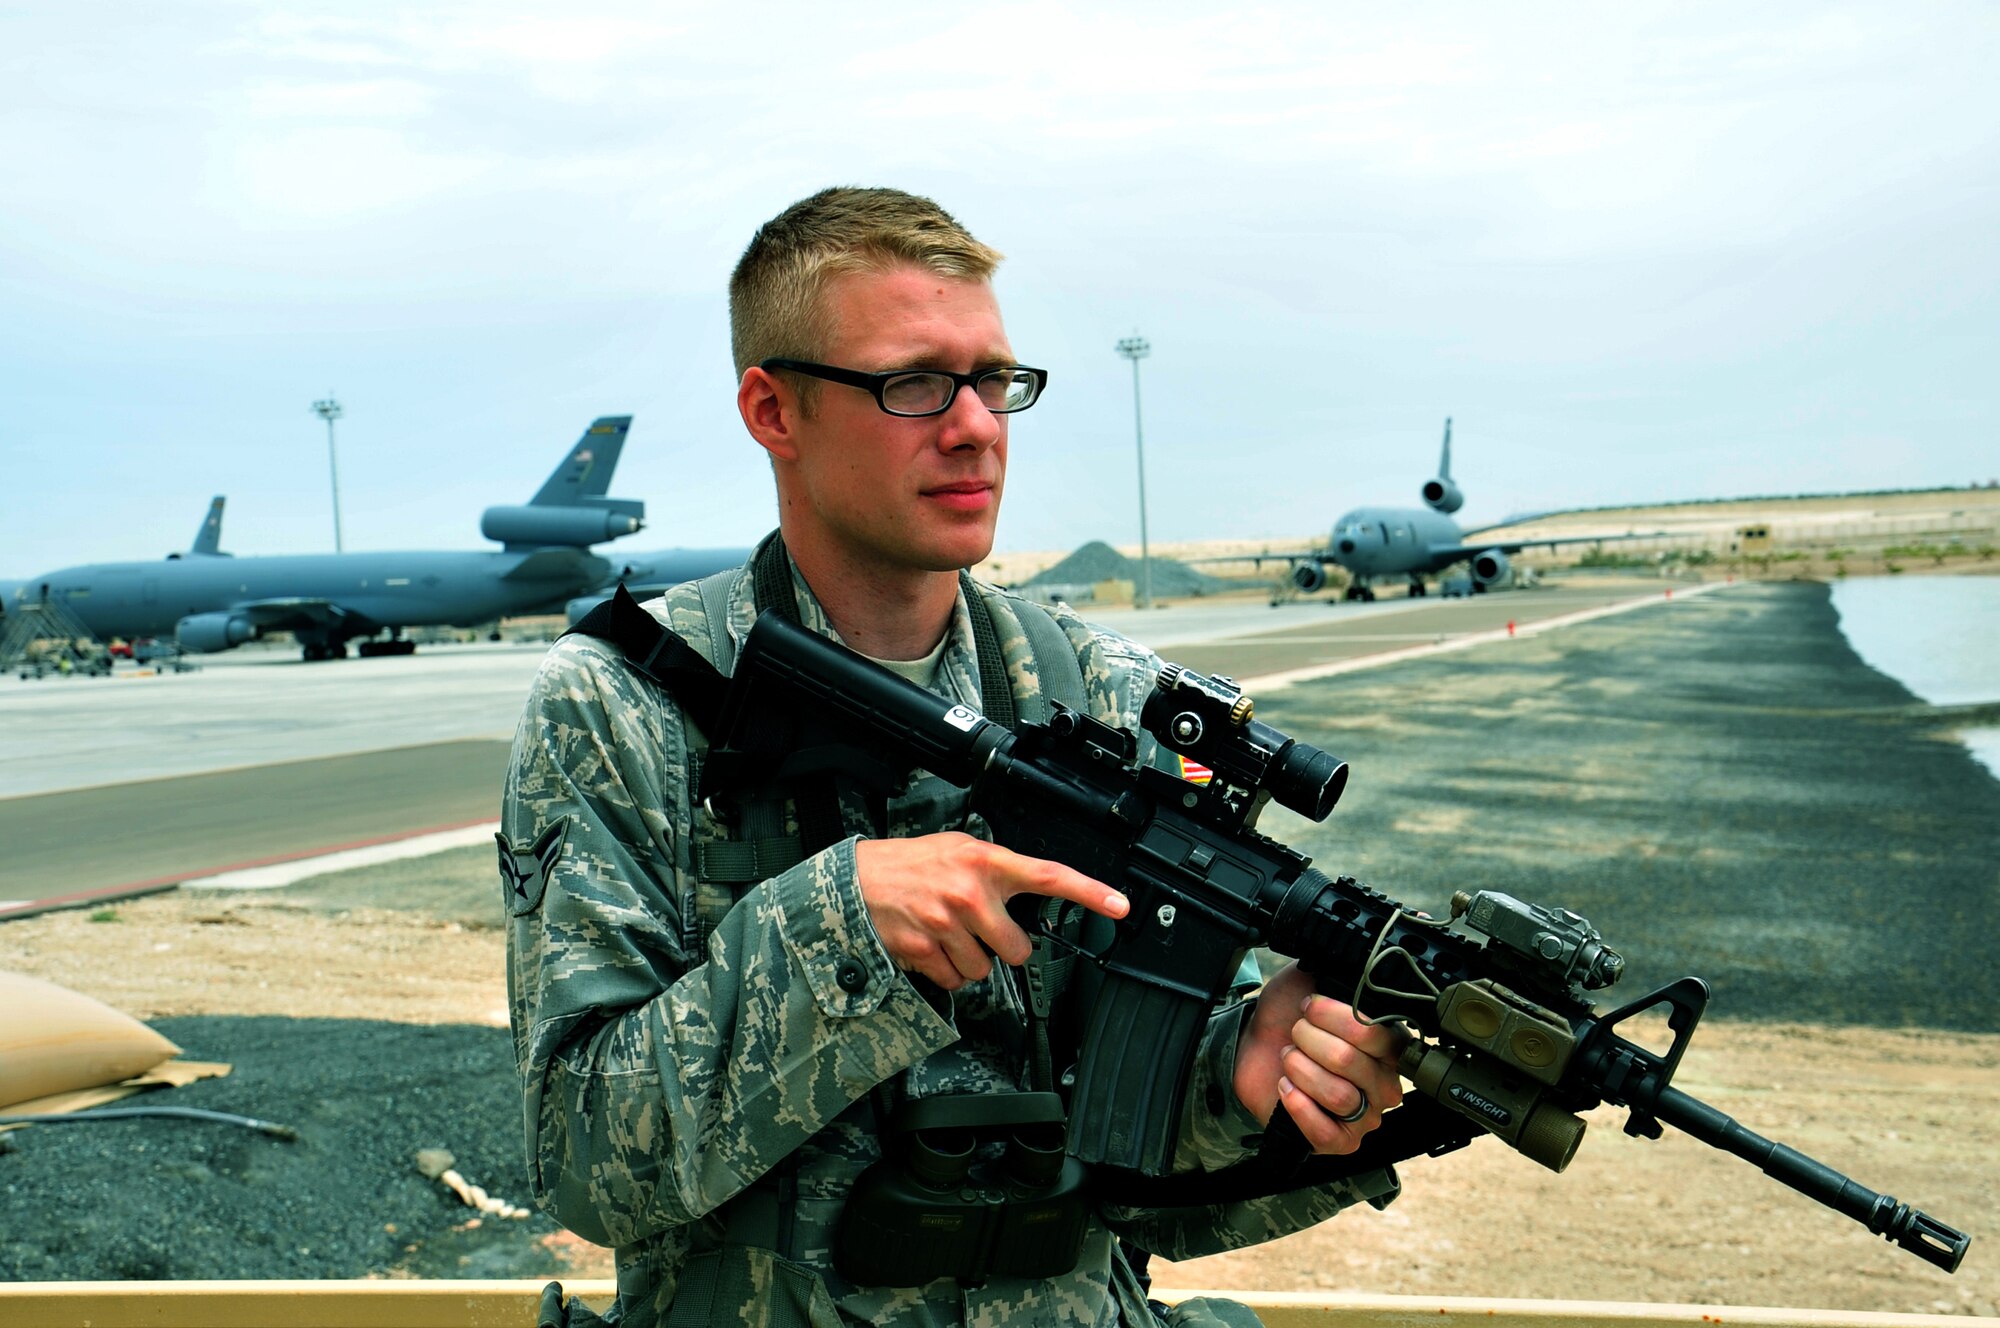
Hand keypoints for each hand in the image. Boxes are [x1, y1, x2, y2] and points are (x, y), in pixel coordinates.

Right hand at [854, 832, 1129, 991]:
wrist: (857, 880)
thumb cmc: (911, 864)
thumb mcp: (959, 849)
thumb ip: (997, 868)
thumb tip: (1031, 889)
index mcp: (986, 861)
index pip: (1050, 876)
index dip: (1089, 892)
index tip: (1119, 905)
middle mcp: (971, 893)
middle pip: (1017, 949)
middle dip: (1003, 947)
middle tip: (980, 930)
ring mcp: (947, 924)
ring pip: (984, 969)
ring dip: (970, 960)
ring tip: (948, 934)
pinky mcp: (926, 950)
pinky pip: (955, 980)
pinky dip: (947, 972)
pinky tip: (933, 948)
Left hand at [1233, 962, 1405, 1153]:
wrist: (1257, 1047)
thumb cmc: (1289, 1017)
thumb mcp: (1312, 983)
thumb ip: (1338, 974)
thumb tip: (1355, 970)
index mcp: (1389, 1046)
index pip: (1377, 1035)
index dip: (1334, 1017)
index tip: (1309, 1005)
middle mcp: (1384, 1083)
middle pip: (1351, 1062)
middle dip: (1310, 1040)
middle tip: (1295, 1033)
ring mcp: (1364, 1116)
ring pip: (1339, 1095)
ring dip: (1301, 1069)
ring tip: (1289, 1059)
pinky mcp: (1338, 1141)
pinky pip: (1326, 1131)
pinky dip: (1298, 1106)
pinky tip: (1286, 1087)